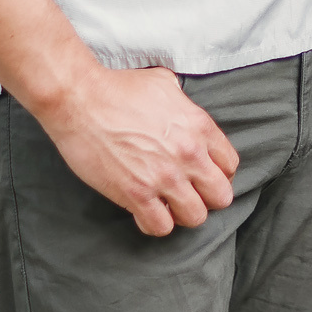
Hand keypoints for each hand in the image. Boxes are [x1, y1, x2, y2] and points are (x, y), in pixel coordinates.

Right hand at [34, 65, 240, 235]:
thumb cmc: (119, 88)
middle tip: (189, 193)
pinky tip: (146, 211)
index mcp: (199, 127)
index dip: (218, 173)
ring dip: (182, 213)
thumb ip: (183, 102)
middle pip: (220, 196)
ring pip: (194, 216)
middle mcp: (188, 154)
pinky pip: (160, 227)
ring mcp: (163, 177)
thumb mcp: (164, 83)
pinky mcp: (136, 194)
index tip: (204, 175)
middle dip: (207, 197)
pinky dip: (155, 223)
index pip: (230, 165)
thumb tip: (182, 109)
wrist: (80, 100)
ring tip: (167, 203)